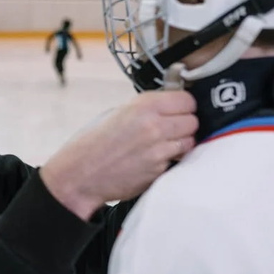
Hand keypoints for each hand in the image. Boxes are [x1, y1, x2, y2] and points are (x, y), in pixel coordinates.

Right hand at [40, 91, 197, 220]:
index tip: (179, 109)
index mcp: (144, 106)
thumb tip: (170, 107)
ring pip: (189, 142)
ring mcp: (159, 150)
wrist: (81, 173)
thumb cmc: (94, 143)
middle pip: (193, 121)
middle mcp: (155, 126)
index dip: (184, 105)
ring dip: (180, 143)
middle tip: (170, 128)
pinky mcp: (159, 171)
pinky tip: (152, 159)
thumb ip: (147, 108)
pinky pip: (176, 161)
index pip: (187, 100)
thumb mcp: (118, 113)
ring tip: (162, 145)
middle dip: (185, 124)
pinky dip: (169, 160)